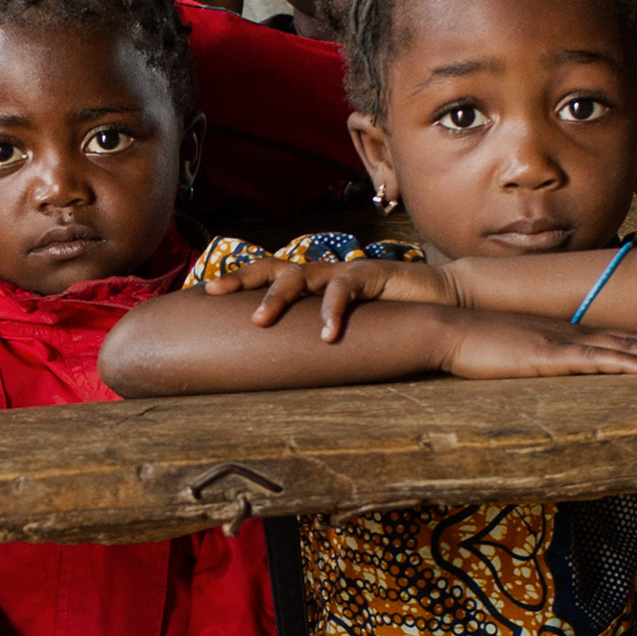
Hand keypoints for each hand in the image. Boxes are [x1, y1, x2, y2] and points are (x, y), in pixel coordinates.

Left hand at [205, 252, 446, 337]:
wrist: (433, 299)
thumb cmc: (383, 318)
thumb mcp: (340, 328)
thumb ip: (312, 336)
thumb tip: (276, 367)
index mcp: (309, 282)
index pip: (264, 276)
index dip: (235, 281)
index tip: (202, 294)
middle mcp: (320, 272)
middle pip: (272, 268)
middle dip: (241, 278)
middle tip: (214, 292)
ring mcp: (343, 270)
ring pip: (301, 276)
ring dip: (278, 298)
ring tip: (261, 321)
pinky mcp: (370, 274)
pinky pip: (345, 289)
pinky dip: (333, 311)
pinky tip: (327, 334)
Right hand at [431, 308, 636, 380]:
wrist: (450, 325)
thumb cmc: (479, 342)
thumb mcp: (521, 353)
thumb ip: (543, 359)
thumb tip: (557, 368)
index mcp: (573, 337)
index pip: (628, 341)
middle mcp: (577, 336)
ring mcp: (565, 344)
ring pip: (628, 348)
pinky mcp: (548, 356)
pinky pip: (593, 360)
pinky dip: (623, 362)